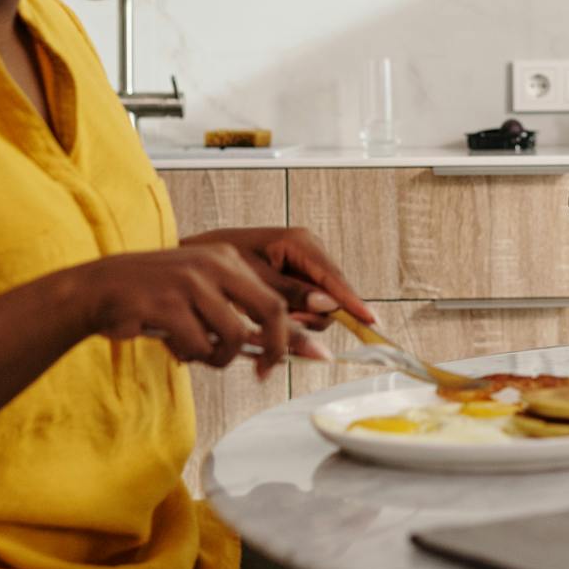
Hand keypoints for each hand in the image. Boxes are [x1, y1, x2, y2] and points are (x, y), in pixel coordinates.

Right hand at [66, 245, 306, 378]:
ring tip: (200, 355)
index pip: (275, 298)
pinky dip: (191, 356)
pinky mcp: (167, 303)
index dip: (287, 335)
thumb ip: (235, 313)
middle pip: (270, 311)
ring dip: (220, 358)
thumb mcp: (200, 292)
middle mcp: (214, 264)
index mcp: (227, 258)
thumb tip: (277, 349)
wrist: (99, 289)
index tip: (285, 360)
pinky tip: (176, 348)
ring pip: (234, 335)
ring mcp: (190, 282)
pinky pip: (198, 344)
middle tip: (265, 371)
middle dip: (275, 347)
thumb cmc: (155, 298)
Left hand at [181, 227, 375, 332]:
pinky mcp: (298, 278)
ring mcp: (305, 265)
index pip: (335, 278)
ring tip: (266, 319)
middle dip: (310, 317)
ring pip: (320, 305)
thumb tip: (328, 305)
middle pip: (331, 296)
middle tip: (281, 325)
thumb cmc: (220, 261)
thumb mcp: (253, 278)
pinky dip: (294, 317)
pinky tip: (274, 319)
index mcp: (300, 242)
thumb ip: (290, 293)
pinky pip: (308, 304)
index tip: (371, 321)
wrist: (196, 256)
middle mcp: (309, 251)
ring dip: (299, 319)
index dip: (353, 303)